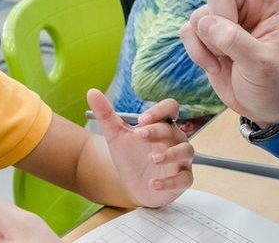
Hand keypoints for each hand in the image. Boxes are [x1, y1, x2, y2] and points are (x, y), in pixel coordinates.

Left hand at [87, 89, 192, 207]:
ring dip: (170, 154)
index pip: (170, 108)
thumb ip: (106, 114)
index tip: (141, 119)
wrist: (131, 186)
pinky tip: (153, 184)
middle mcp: (175, 140)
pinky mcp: (181, 180)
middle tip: (138, 135)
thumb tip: (92, 92)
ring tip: (152, 159)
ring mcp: (180, 160)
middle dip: (156, 132)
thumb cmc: (130, 158)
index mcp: (162, 126)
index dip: (159, 111)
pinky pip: (184, 179)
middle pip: (174, 130)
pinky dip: (170, 182)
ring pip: (186, 151)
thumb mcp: (115, 136)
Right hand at [180, 0, 278, 126]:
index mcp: (269, 3)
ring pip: (198, 13)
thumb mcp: (264, 64)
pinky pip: (187, 31)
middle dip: (219, 20)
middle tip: (232, 46)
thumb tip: (206, 24)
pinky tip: (213, 66)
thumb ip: (237, 42)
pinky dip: (195, 51)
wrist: (265, 107)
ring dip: (206, 42)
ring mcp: (223, 20)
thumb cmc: (275, 81)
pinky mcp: (206, 37)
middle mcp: (245, 5)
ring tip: (225, 61)